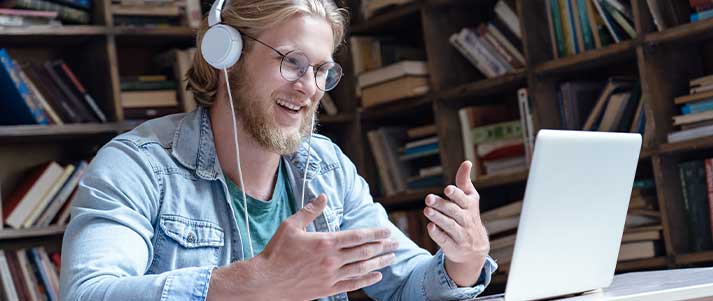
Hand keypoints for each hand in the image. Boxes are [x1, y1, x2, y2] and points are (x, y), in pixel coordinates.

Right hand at [207, 194, 398, 300]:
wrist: (265, 281)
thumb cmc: (276, 252)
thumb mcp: (290, 225)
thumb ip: (310, 211)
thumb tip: (323, 196)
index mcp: (325, 242)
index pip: (357, 236)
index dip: (375, 233)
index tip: (387, 231)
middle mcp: (331, 260)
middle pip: (364, 252)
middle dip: (383, 247)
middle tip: (396, 243)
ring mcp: (331, 276)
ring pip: (361, 268)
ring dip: (379, 263)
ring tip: (391, 258)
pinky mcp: (326, 289)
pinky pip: (352, 285)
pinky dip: (366, 280)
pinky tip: (377, 276)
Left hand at [423, 161, 489, 286]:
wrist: (475, 249)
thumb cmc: (468, 216)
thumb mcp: (469, 199)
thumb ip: (464, 182)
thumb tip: (466, 162)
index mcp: (470, 206)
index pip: (464, 199)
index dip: (456, 194)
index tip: (447, 189)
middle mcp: (467, 220)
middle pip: (454, 212)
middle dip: (442, 205)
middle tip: (428, 198)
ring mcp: (461, 234)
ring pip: (450, 225)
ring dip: (438, 218)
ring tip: (427, 210)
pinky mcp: (453, 246)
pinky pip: (445, 240)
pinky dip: (438, 234)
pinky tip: (430, 227)